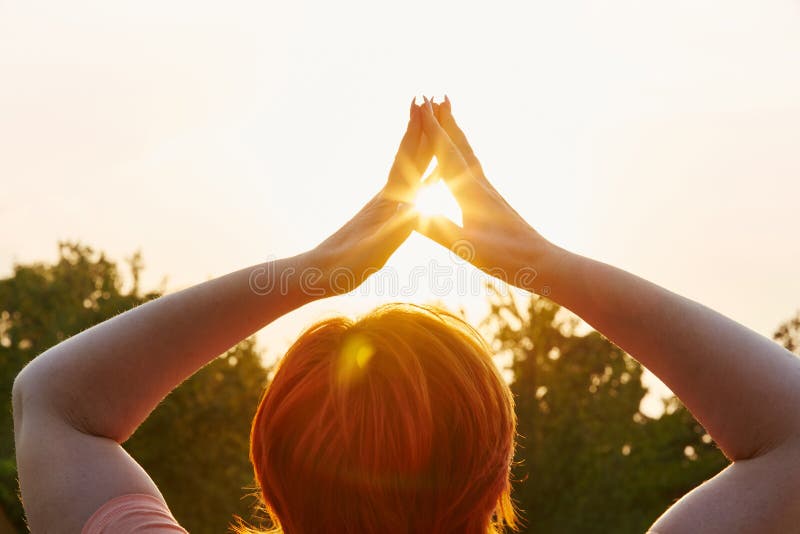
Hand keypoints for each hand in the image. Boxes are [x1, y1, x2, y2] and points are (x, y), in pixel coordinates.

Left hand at [305, 101, 432, 296]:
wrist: (321, 272)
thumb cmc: (348, 264)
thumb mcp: (377, 247)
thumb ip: (397, 227)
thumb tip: (415, 205)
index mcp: (389, 199)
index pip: (408, 158)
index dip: (419, 131)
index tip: (427, 102)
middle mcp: (387, 195)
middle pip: (408, 152)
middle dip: (421, 125)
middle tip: (431, 97)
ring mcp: (385, 202)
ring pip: (409, 166)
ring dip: (421, 143)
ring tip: (431, 125)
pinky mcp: (383, 213)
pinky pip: (410, 186)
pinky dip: (423, 174)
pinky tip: (429, 174)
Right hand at [417, 97, 557, 291]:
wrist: (543, 263)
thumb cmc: (506, 258)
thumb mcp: (466, 248)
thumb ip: (437, 229)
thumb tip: (407, 213)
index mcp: (471, 193)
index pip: (447, 154)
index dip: (431, 128)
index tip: (419, 104)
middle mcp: (481, 186)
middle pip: (460, 145)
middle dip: (445, 120)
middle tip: (434, 95)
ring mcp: (489, 192)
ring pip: (469, 155)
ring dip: (456, 133)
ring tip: (449, 115)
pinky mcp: (494, 201)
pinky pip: (474, 169)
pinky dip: (464, 155)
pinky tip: (463, 160)